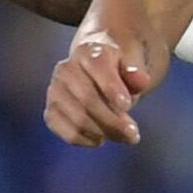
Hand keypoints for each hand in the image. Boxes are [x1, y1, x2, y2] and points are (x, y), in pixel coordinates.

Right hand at [44, 20, 157, 146]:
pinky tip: (101, 138)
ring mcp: (55, 91)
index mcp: (88, 52)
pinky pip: (68, 133)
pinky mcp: (51, 112)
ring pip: (78, 120)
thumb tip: (141, 80)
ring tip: (123, 136)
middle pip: (88, 99)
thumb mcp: (131, 65)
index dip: (112, 88)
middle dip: (113, 121)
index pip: (98, 68)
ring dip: (104, 133)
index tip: (127, 105)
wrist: (94, 71)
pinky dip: (88, 140)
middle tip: (133, 134)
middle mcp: (66, 69)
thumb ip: (137, 72)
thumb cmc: (116, 70)